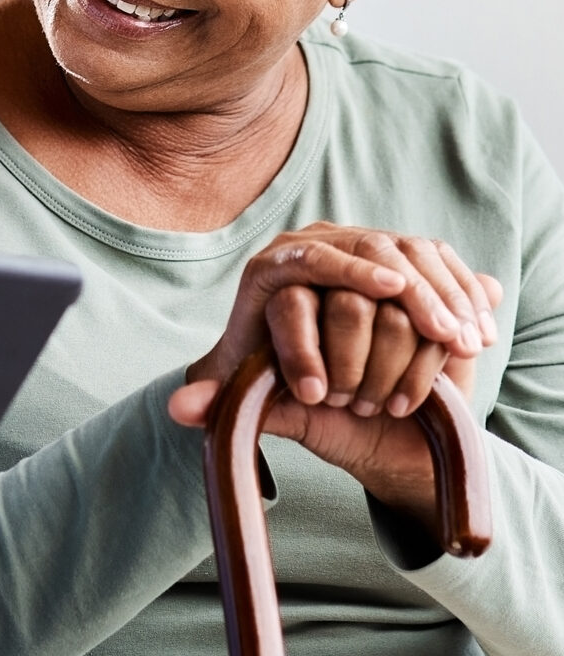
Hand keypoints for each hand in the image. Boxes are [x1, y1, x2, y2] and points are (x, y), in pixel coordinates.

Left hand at [171, 223, 500, 531]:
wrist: (332, 387)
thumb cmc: (286, 393)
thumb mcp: (255, 400)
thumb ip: (220, 404)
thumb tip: (179, 409)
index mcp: (270, 270)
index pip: (307, 260)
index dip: (349, 271)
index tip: (387, 289)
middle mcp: (313, 246)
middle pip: (367, 250)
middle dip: (408, 292)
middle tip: (439, 331)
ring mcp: (361, 247)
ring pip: (409, 255)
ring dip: (442, 298)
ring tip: (462, 340)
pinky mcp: (402, 260)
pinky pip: (438, 265)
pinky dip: (461, 297)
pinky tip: (477, 335)